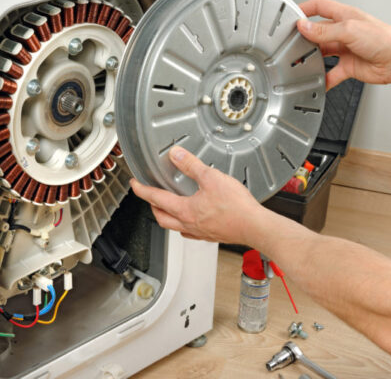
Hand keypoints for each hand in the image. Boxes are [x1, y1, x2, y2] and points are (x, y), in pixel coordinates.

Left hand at [130, 146, 265, 243]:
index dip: (142, 190)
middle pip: (161, 217)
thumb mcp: (211, 178)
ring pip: (174, 226)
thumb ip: (191, 165)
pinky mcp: (211, 235)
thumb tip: (176, 155)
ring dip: (166, 216)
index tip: (135, 184)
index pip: (156, 199)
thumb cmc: (237, 208)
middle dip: (151, 205)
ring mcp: (200, 232)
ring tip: (167, 206)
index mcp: (185, 210)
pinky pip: (190, 232)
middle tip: (148, 195)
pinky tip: (191, 219)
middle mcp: (189, 224)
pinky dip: (183, 225)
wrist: (255, 226)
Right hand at [297, 0, 390, 89]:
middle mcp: (344, 31)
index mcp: (345, 16)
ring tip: (301, 62)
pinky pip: (332, 73)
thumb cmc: (384, 39)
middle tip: (292, 43)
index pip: (320, 7)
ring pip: (322, 53)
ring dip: (312, 58)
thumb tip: (304, 26)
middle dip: (305, 37)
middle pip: (318, 32)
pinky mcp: (349, 66)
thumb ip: (323, 30)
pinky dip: (324, 79)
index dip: (304, 8)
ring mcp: (346, 49)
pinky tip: (318, 81)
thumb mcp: (348, 30)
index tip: (291, 15)